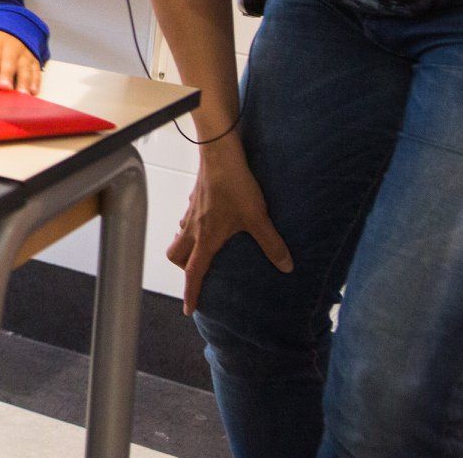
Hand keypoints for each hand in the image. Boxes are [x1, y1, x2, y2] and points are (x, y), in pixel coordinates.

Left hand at [0, 29, 42, 93]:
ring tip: (22, 95)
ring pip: (25, 68)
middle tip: (5, 88)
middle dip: (7, 76)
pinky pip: (36, 70)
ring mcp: (24, 54)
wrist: (9, 26)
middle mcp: (11, 48)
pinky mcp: (33, 60)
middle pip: (10, 63)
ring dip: (24, 82)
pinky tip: (34, 92)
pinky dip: (36, 81)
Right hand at [167, 135, 292, 314]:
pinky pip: (188, 219)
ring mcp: (191, 212)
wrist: (220, 154)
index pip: (194, 272)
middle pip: (176, 255)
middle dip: (183, 267)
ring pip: (180, 235)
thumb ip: (271, 244)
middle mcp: (193, 228)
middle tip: (198, 271)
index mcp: (206, 238)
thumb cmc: (235, 187)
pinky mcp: (194, 198)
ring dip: (188, 245)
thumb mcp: (258, 218)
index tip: (188, 309)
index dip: (191, 292)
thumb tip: (286, 267)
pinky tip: (212, 219)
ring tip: (206, 247)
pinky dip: (194, 226)